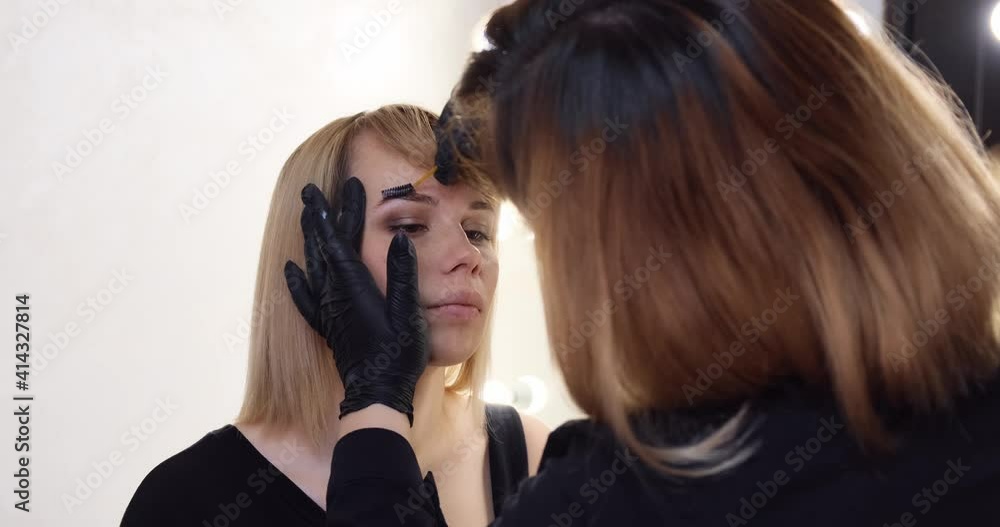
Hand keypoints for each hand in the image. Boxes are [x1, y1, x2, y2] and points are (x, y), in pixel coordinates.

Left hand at [283, 180, 428, 424]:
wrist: (376, 395)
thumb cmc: (397, 355)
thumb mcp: (408, 312)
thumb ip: (402, 274)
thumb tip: (401, 238)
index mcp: (354, 286)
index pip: (344, 238)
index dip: (345, 209)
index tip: (348, 184)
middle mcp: (334, 294)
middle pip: (323, 246)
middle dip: (319, 215)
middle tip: (311, 189)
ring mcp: (328, 310)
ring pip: (312, 266)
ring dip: (309, 238)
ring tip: (305, 216)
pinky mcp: (327, 326)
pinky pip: (305, 298)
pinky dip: (296, 281)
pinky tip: (291, 270)